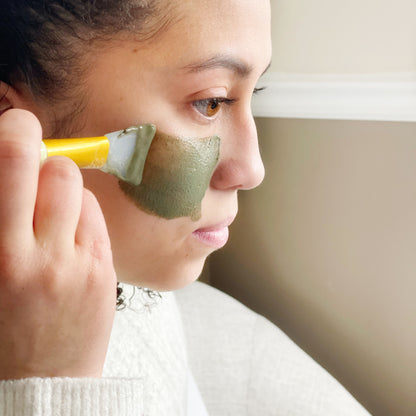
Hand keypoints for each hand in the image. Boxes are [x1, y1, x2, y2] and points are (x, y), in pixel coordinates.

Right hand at [0, 109, 116, 378]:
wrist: (39, 383)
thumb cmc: (2, 328)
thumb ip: (2, 217)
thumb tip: (16, 170)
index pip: (8, 169)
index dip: (13, 135)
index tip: (16, 125)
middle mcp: (31, 255)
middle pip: (50, 168)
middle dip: (39, 150)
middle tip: (31, 153)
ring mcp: (73, 262)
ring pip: (75, 187)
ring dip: (60, 183)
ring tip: (48, 203)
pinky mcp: (102, 270)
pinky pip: (94, 216)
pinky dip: (79, 211)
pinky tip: (68, 230)